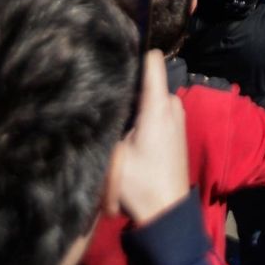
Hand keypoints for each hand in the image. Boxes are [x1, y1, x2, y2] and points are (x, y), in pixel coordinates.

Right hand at [111, 52, 189, 223]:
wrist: (167, 212)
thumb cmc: (140, 184)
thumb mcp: (112, 158)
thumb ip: (104, 127)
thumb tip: (87, 106)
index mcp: (158, 106)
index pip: (153, 61)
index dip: (134, 53)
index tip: (112, 52)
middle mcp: (172, 104)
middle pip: (148, 78)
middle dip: (128, 81)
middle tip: (101, 86)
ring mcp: (177, 116)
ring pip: (151, 95)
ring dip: (134, 100)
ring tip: (109, 106)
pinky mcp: (176, 128)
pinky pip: (157, 108)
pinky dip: (142, 111)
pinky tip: (124, 124)